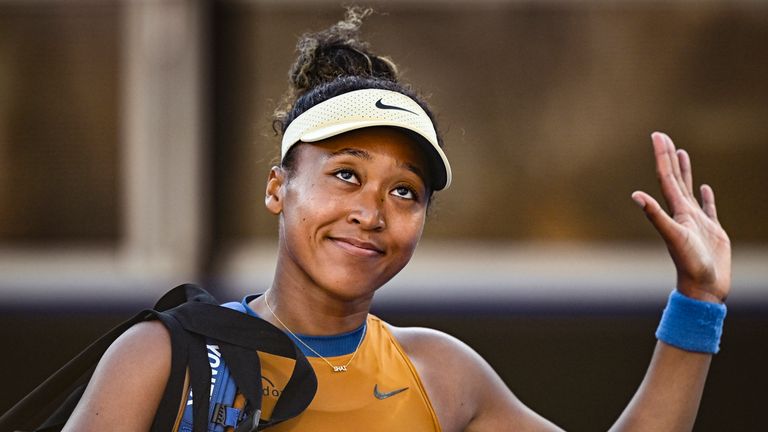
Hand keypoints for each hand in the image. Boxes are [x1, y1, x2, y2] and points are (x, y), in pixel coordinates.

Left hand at [631, 132, 730, 302]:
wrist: (703, 287)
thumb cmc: (689, 263)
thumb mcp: (672, 236)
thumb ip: (655, 215)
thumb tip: (635, 195)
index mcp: (675, 211)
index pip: (666, 177)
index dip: (662, 156)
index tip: (657, 135)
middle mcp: (682, 213)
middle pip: (674, 179)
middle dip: (669, 157)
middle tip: (664, 137)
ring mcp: (697, 221)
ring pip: (688, 190)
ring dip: (684, 171)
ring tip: (681, 153)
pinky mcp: (712, 231)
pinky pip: (708, 208)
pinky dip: (705, 196)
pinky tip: (704, 187)